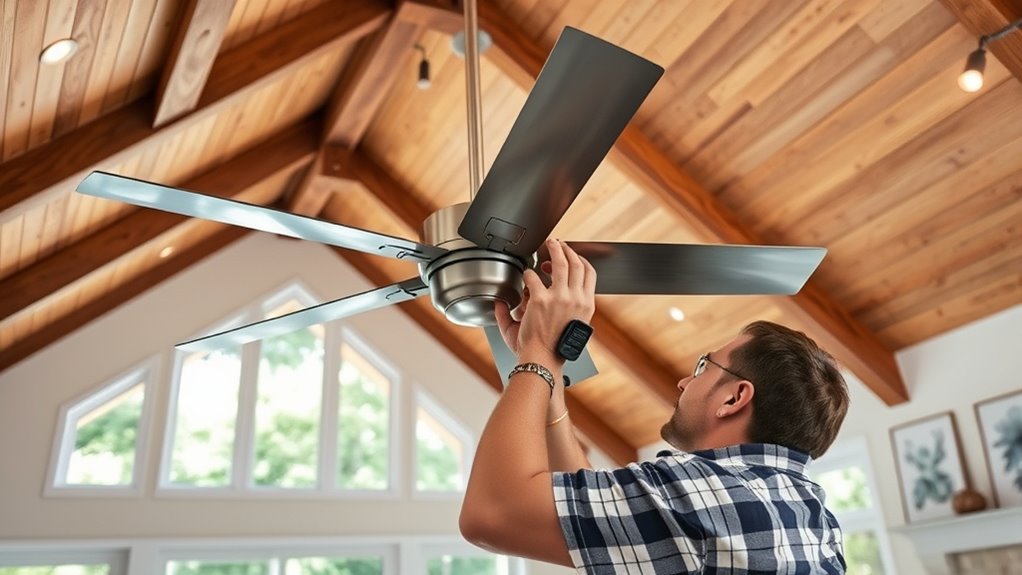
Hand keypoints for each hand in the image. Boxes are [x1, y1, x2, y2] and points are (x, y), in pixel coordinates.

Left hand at [495, 238, 596, 366]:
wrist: (542, 360)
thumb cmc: (552, 349)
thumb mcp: (568, 328)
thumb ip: (563, 310)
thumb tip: (560, 299)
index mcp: (586, 306)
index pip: (590, 274)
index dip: (581, 260)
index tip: (573, 256)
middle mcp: (577, 299)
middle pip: (576, 264)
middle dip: (568, 250)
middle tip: (559, 245)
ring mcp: (560, 298)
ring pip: (560, 263)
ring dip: (554, 250)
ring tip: (549, 244)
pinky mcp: (542, 299)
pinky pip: (533, 277)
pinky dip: (528, 274)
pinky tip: (526, 275)